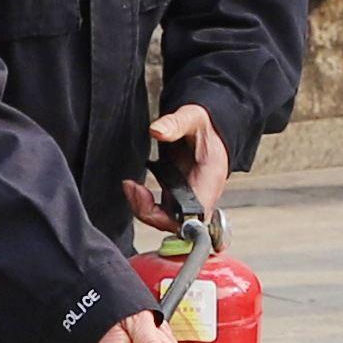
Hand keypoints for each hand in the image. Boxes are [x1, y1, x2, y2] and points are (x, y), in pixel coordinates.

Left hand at [129, 98, 231, 230]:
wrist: (212, 128)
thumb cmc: (207, 127)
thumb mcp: (193, 117)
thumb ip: (175, 123)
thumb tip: (156, 131)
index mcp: (210, 181)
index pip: (194, 217)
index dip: (170, 219)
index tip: (146, 199)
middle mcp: (201, 195)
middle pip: (177, 224)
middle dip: (149, 212)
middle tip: (132, 188)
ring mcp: (189, 198)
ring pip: (167, 221)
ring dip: (145, 210)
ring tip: (131, 187)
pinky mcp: (179, 195)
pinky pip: (162, 212)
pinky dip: (146, 205)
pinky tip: (136, 189)